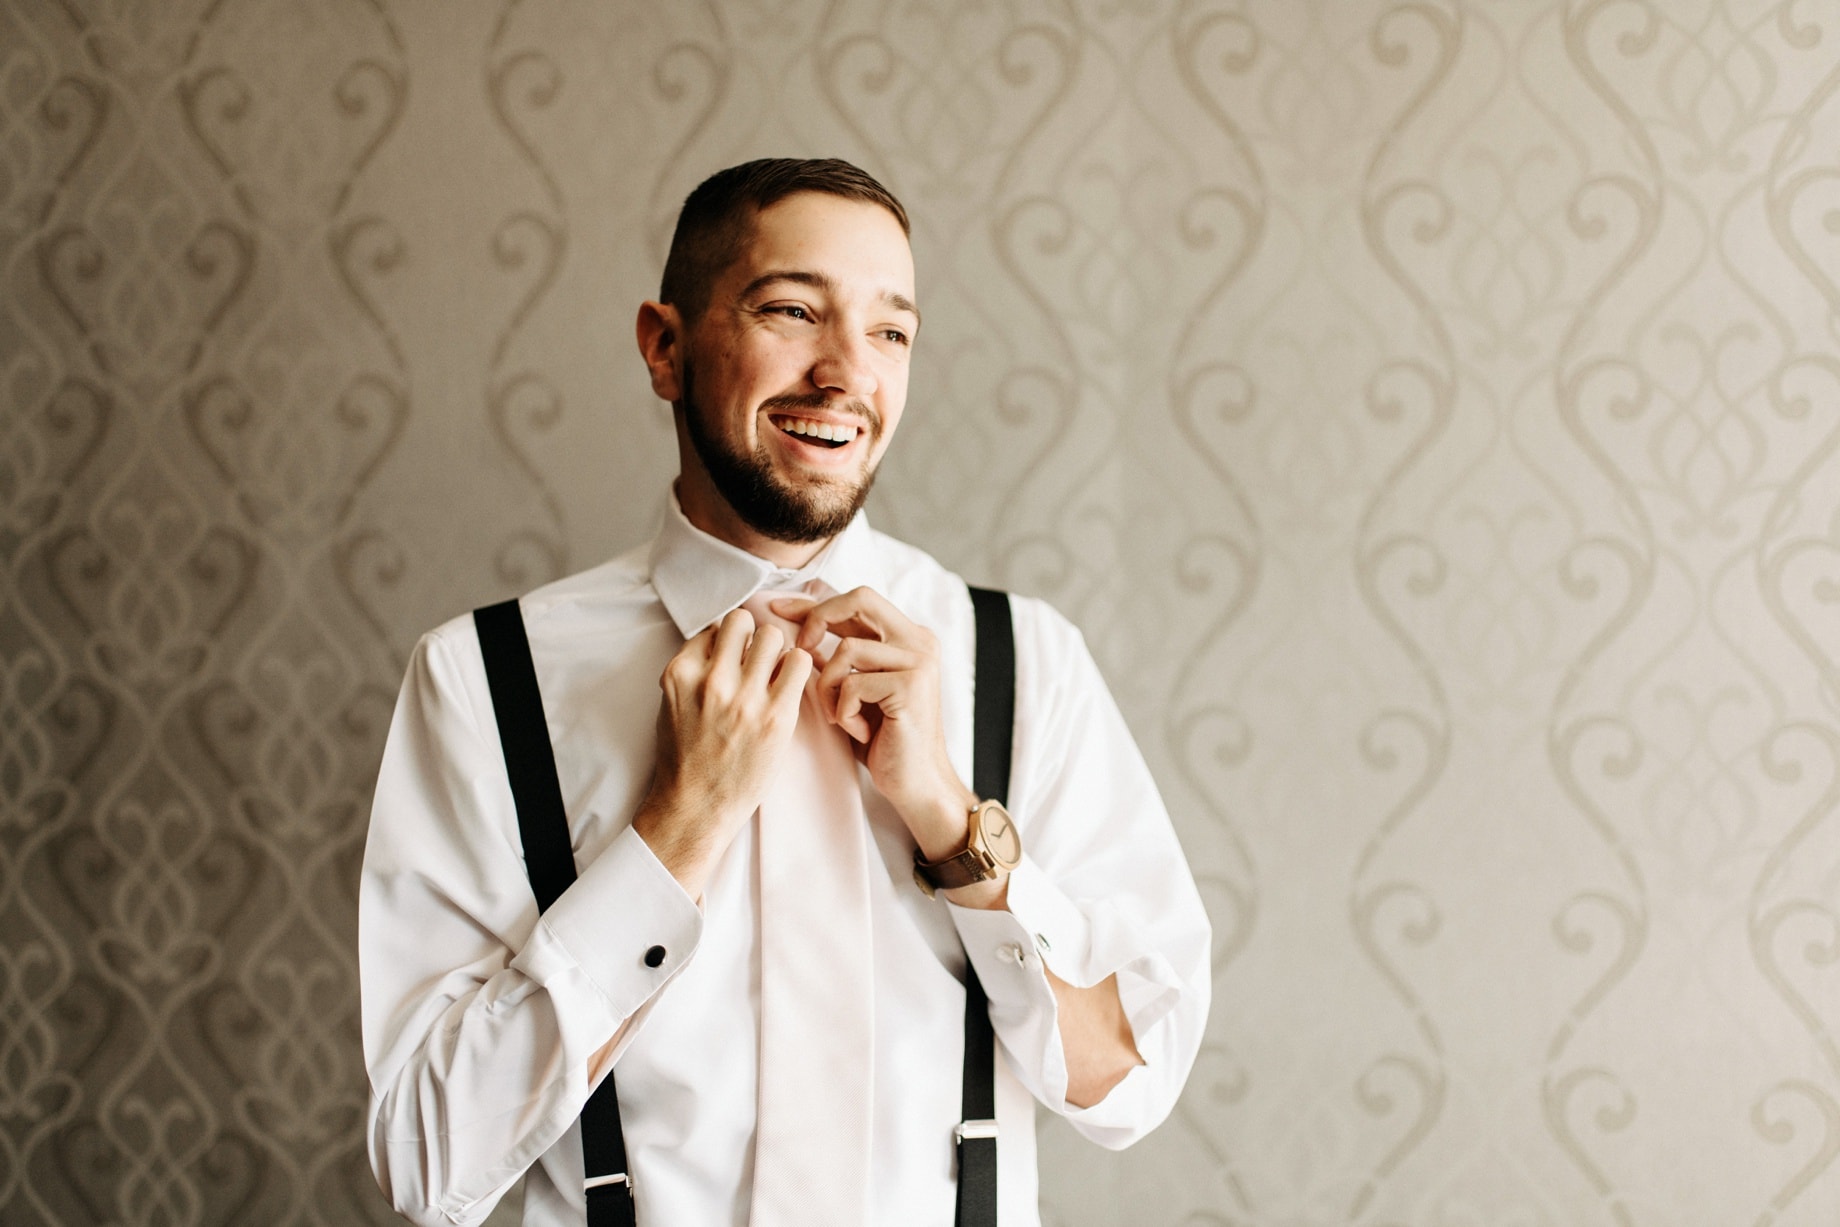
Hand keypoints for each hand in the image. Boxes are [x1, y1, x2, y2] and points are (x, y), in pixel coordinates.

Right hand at [633, 607, 811, 896]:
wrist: (696, 806)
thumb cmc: (684, 758)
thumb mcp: (671, 704)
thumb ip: (693, 670)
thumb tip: (720, 640)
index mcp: (681, 673)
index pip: (714, 626)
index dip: (727, 639)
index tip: (734, 657)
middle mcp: (712, 680)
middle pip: (744, 621)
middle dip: (753, 637)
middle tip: (757, 660)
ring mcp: (745, 698)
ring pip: (774, 636)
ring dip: (777, 651)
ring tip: (774, 673)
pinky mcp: (776, 716)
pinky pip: (800, 663)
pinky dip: (798, 669)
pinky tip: (790, 686)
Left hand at [769, 587, 978, 868]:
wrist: (915, 783)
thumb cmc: (882, 739)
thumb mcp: (854, 689)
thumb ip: (837, 657)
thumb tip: (794, 625)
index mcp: (908, 636)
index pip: (857, 599)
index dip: (814, 602)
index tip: (777, 609)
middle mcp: (919, 640)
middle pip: (859, 599)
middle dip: (818, 620)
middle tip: (800, 651)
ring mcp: (919, 661)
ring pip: (846, 650)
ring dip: (829, 687)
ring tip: (838, 716)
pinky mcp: (912, 686)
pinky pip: (853, 685)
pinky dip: (844, 711)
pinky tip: (858, 731)